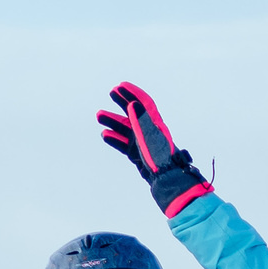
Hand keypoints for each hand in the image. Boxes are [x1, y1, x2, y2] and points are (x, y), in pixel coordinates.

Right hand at [97, 82, 213, 217]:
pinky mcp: (138, 156)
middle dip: (123, 102)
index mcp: (155, 125)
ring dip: (113, 121)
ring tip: (99, 115)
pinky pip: (124, 145)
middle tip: (111, 92)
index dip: (133, 93)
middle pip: (134, 113)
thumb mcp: (150, 137)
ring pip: (126, 129)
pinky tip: (105, 135)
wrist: (168, 182)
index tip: (121, 86)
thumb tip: (132, 103)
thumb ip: (141, 120)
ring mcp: (143, 144)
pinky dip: (115, 139)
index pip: (144, 104)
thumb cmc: (162, 159)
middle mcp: (149, 133)